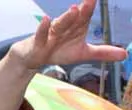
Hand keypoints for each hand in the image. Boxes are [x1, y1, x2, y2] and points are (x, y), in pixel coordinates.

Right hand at [10, 0, 126, 69]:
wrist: (33, 58)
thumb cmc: (58, 51)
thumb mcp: (82, 53)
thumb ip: (102, 52)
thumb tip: (125, 54)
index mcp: (76, 27)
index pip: (85, 16)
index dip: (91, 8)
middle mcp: (65, 27)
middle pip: (74, 18)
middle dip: (83, 10)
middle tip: (91, 0)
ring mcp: (51, 34)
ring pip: (60, 24)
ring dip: (66, 18)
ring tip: (74, 9)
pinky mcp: (38, 42)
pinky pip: (40, 34)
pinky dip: (42, 28)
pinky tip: (46, 20)